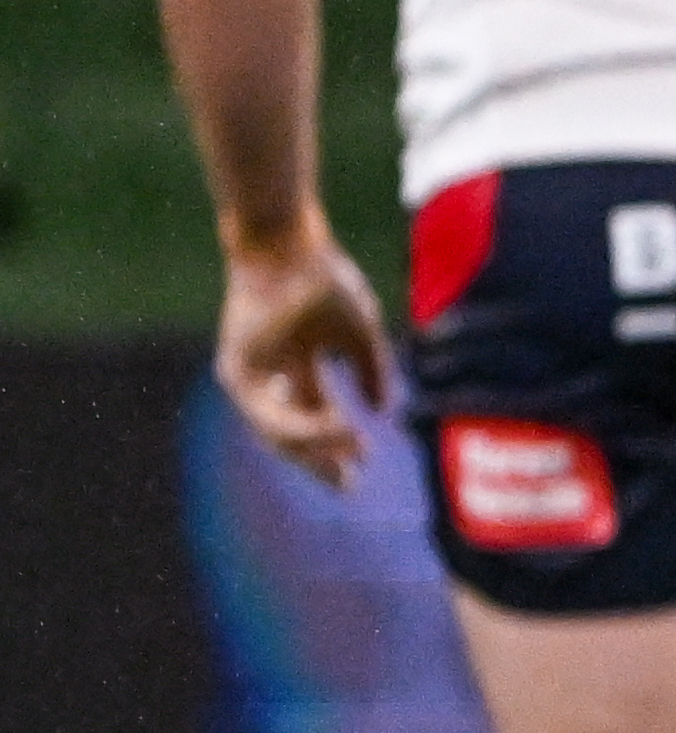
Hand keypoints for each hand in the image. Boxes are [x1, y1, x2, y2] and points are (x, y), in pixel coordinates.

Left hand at [215, 215, 392, 488]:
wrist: (288, 247)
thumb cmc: (325, 280)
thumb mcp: (359, 333)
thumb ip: (371, 371)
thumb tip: (383, 411)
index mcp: (298, 365)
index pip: (316, 417)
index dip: (340, 444)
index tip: (366, 465)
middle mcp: (271, 375)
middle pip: (293, 436)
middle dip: (322, 462)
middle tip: (349, 486)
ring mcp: (250, 376)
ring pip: (279, 432)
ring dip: (318, 446)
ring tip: (355, 448)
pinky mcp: (236, 372)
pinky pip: (269, 413)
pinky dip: (303, 425)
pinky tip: (338, 426)